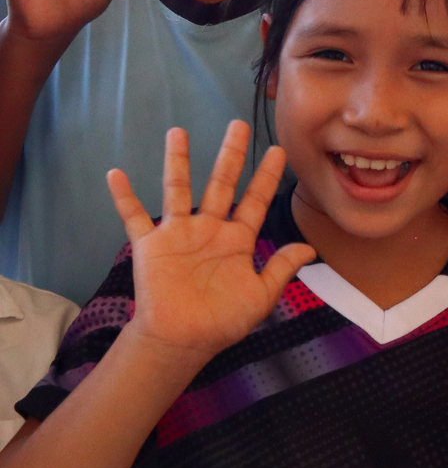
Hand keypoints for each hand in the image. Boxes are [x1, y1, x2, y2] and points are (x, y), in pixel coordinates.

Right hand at [107, 121, 315, 362]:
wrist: (183, 343)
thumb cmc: (223, 322)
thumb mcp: (261, 295)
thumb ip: (281, 269)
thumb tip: (310, 248)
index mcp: (237, 239)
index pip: (255, 200)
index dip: (266, 176)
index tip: (278, 150)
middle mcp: (210, 229)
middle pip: (222, 183)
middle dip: (231, 154)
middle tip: (239, 124)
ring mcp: (179, 234)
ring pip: (179, 189)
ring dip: (178, 161)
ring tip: (178, 132)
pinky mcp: (151, 246)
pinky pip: (134, 217)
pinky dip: (124, 197)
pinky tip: (115, 174)